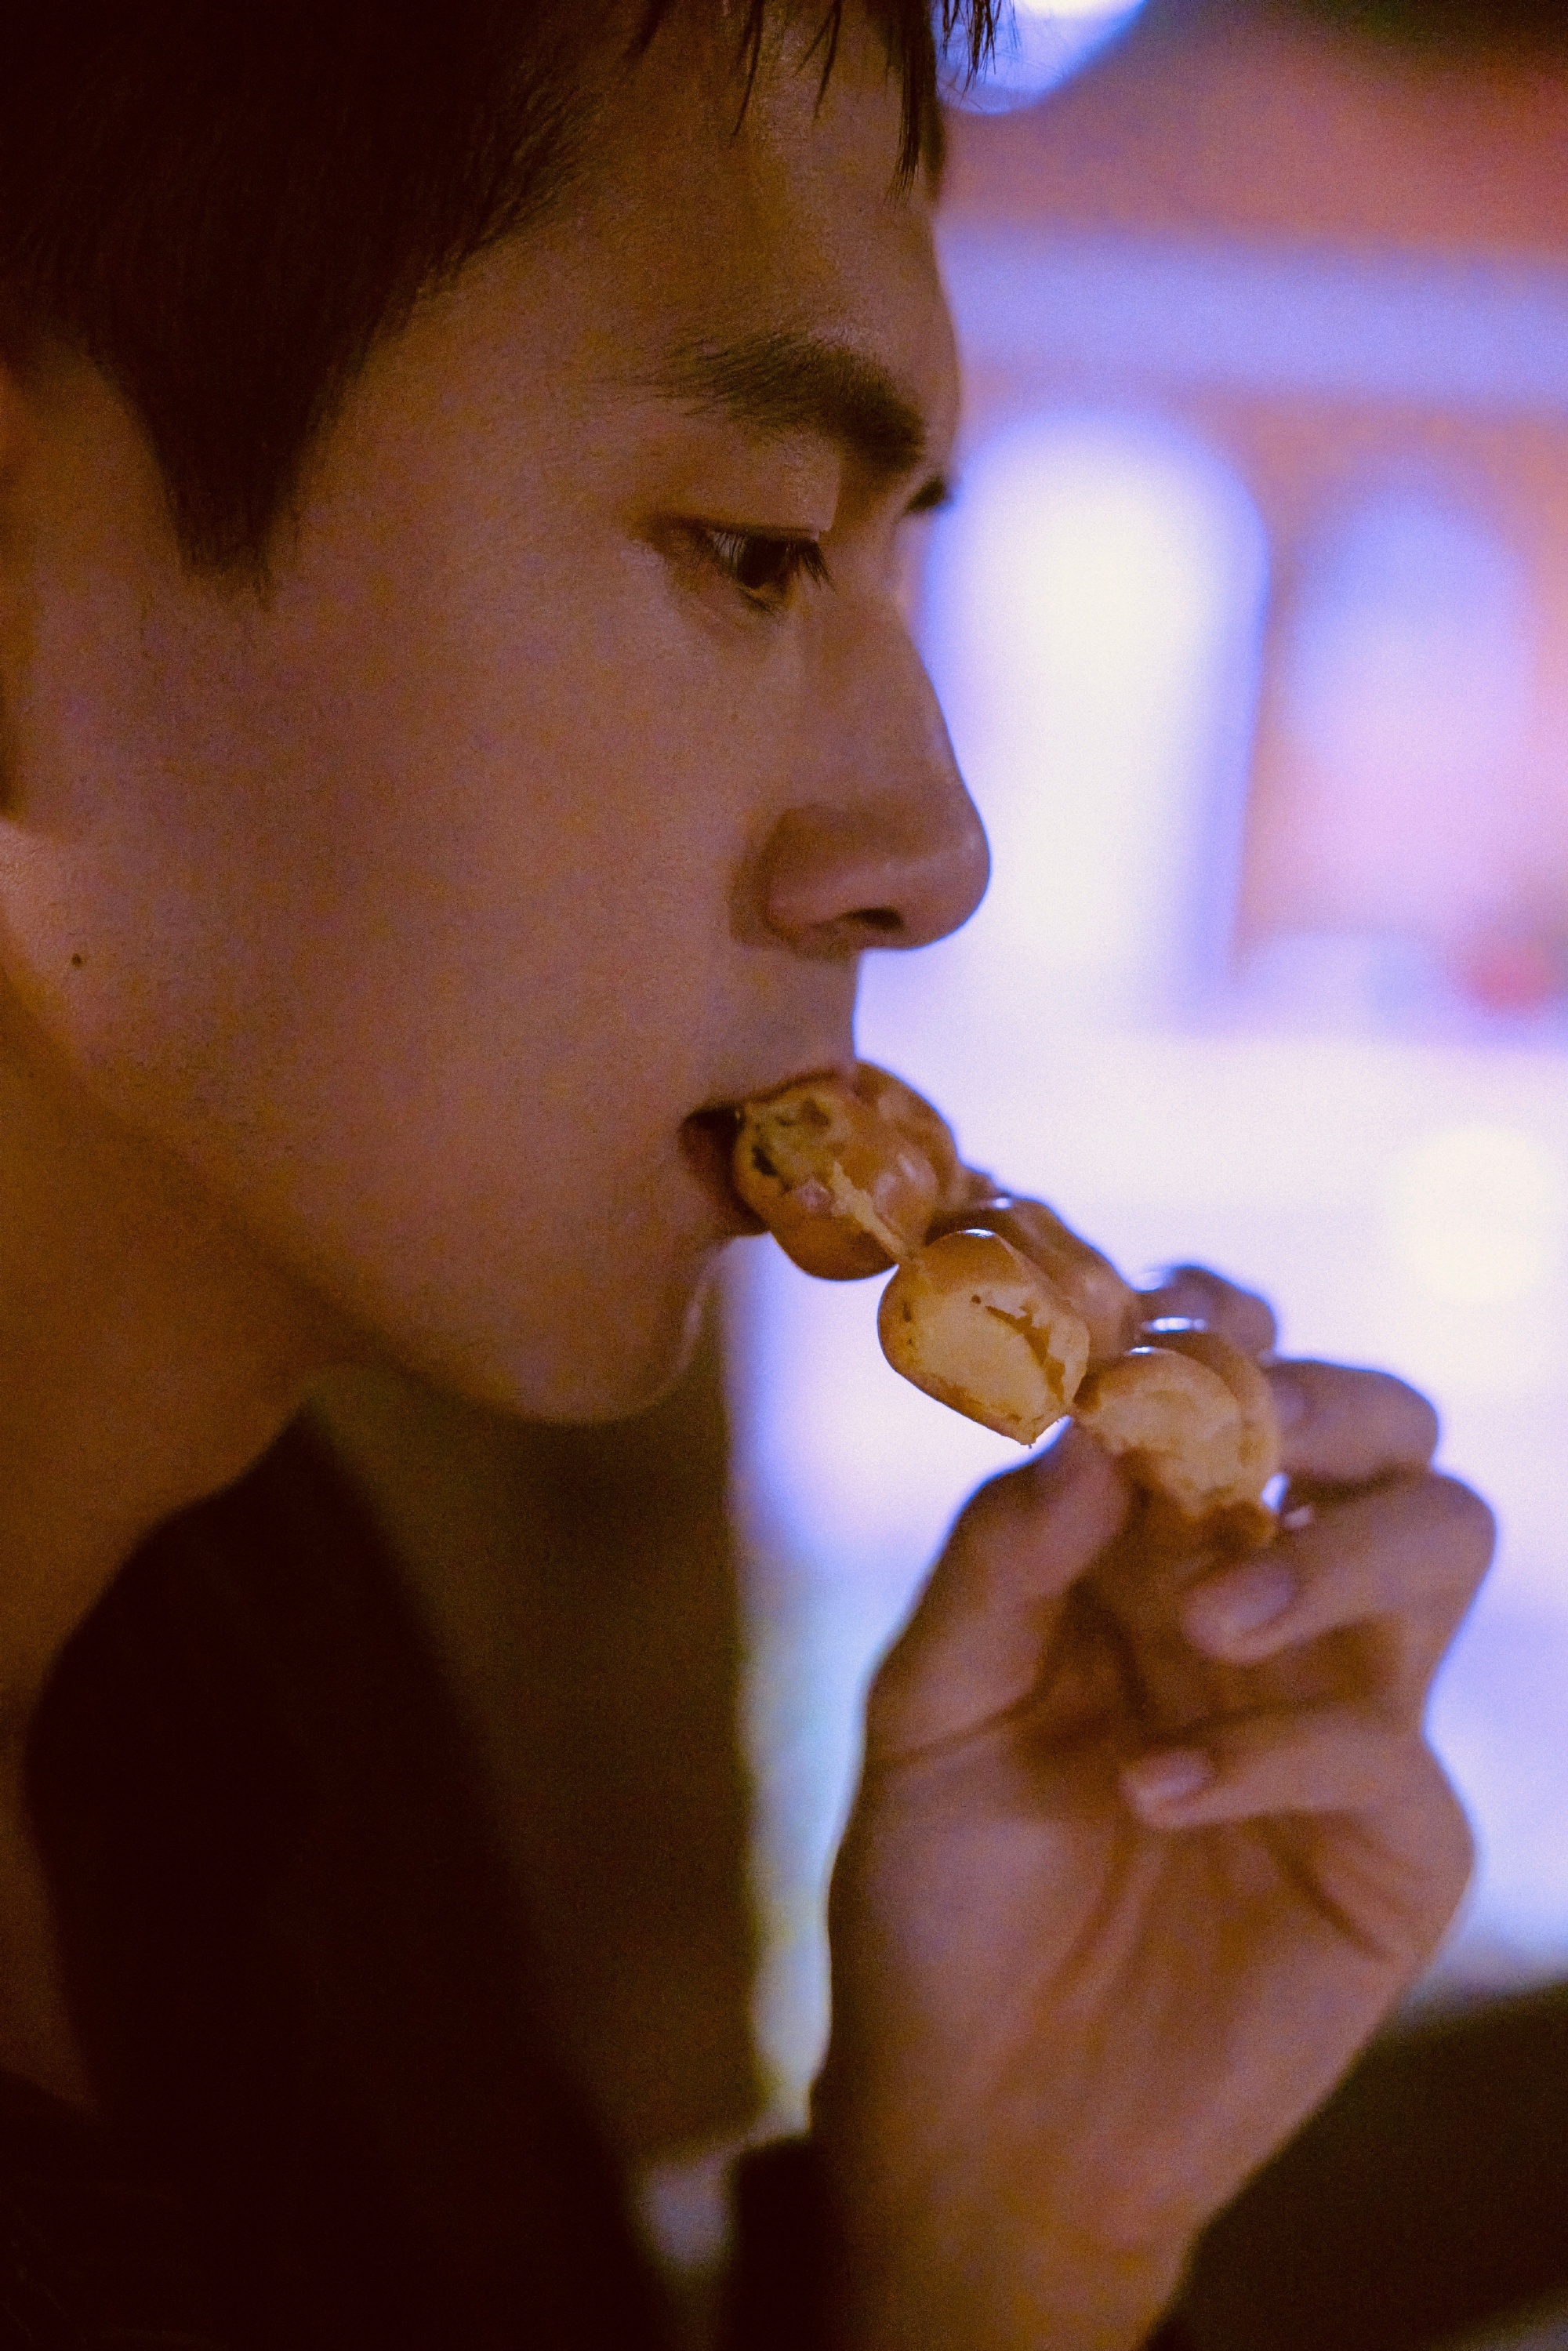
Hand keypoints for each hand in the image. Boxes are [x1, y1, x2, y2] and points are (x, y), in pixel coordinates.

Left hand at [813, 1271, 1493, 2350]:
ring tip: (1203, 1622)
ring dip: (1332, 1547)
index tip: (1136, 1310)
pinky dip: (1269, 1753)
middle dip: (1321, 1393)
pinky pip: (1384, 1748)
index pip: (1223, 1381)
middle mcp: (1265, 1601)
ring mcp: (1342, 1712)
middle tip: (1231, 1425)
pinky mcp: (1389, 1845)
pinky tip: (1151, 1796)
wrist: (980, 2111)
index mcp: (1148, 1545)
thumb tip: (1082, 1430)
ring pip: (1442, 1536)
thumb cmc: (939, 1895)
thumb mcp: (927, 1710)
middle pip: (1381, 1426)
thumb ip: (999, 1562)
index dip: (1202, 1321)